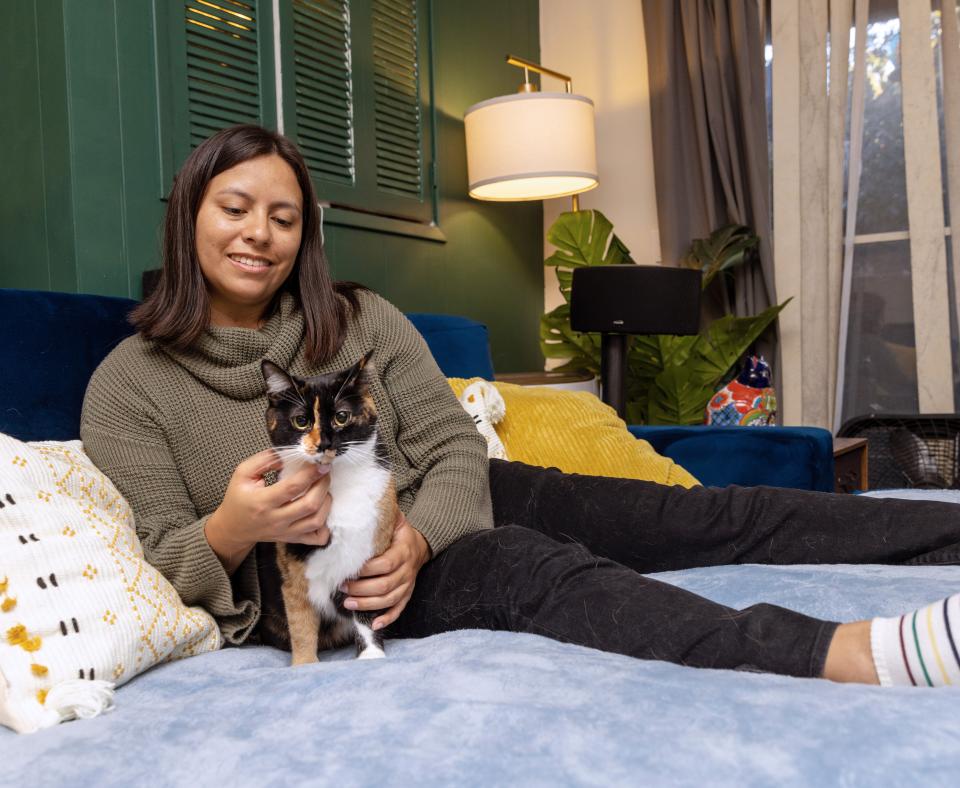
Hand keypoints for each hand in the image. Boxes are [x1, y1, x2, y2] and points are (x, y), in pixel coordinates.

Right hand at [205, 450, 332, 571]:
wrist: (233, 528)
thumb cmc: (238, 498)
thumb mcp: (243, 473)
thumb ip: (264, 459)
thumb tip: (288, 455)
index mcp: (262, 502)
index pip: (292, 488)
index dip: (310, 474)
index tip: (321, 463)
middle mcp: (276, 520)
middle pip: (310, 505)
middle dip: (323, 485)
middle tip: (324, 473)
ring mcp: (286, 532)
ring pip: (317, 521)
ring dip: (326, 502)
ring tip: (323, 489)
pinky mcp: (293, 539)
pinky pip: (318, 538)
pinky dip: (326, 525)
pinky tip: (321, 511)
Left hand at [341, 512, 431, 630]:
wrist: (419, 546)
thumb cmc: (399, 534)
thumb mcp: (394, 521)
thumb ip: (382, 516)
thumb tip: (361, 506)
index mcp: (403, 551)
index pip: (385, 564)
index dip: (367, 570)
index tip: (349, 569)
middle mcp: (407, 570)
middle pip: (385, 585)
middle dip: (361, 588)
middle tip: (342, 586)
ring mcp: (408, 584)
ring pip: (389, 599)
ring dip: (368, 604)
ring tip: (348, 603)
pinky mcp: (407, 594)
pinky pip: (399, 610)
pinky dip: (387, 618)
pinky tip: (373, 624)